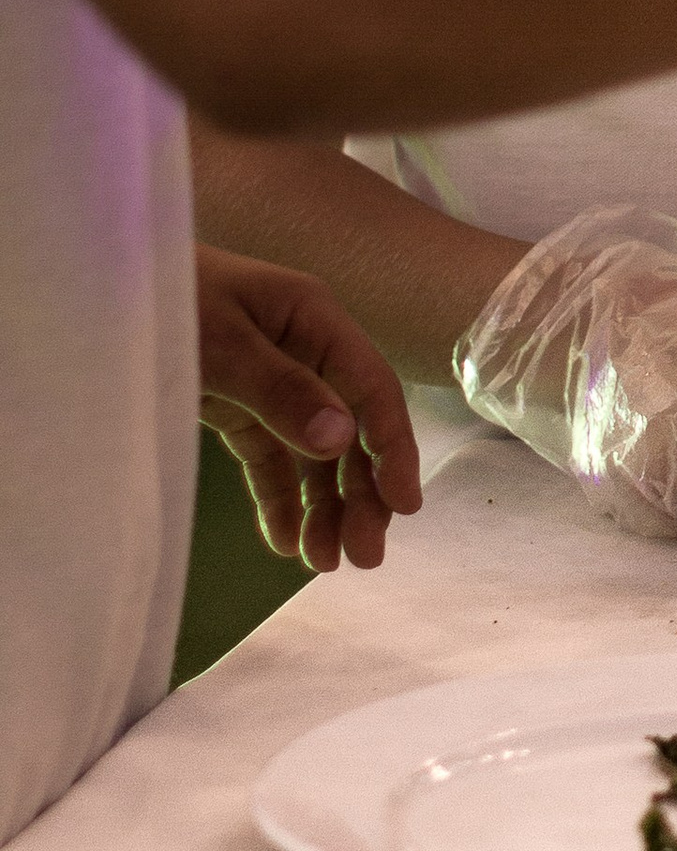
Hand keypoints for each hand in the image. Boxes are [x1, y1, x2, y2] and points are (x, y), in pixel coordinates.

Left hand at [196, 245, 421, 571]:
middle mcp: (304, 351)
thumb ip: (281, 389)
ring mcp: (272, 381)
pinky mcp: (238, 406)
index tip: (404, 506)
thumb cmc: (166, 299)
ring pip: (314, 452)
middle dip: (361, 493)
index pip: (371, 389)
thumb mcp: (220, 343)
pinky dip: (279, 499)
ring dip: (325, 505)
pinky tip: (284, 542)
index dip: (394, 447)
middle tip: (363, 557)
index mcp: (314, 320)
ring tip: (324, 563)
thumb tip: (342, 440)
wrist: (98, 287)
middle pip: (349, 429)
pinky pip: (269, 458)